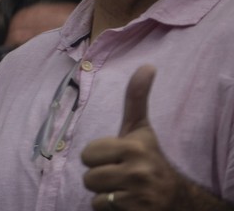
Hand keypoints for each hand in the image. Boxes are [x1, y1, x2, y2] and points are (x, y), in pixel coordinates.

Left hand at [80, 66, 192, 209]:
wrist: (175, 196)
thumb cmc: (150, 157)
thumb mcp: (141, 128)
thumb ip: (136, 98)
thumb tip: (147, 65)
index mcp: (133, 147)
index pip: (87, 154)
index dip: (97, 157)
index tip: (116, 157)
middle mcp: (137, 171)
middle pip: (88, 176)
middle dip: (99, 177)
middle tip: (119, 175)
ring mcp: (139, 195)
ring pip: (94, 194)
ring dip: (104, 193)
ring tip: (122, 188)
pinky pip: (101, 208)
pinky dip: (110, 208)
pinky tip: (127, 202)